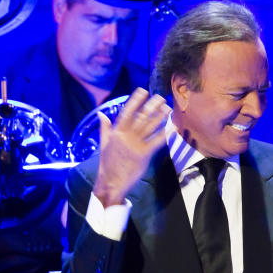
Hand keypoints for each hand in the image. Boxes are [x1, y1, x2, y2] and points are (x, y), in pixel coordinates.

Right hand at [93, 88, 170, 206]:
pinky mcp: (143, 155)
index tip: (143, 91)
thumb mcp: (104, 143)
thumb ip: (105, 127)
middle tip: (160, 96)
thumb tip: (101, 113)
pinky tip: (170, 127)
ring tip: (167, 108)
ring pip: (149, 127)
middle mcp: (126, 136)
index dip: (135, 100)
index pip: (126, 112)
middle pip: (141, 117)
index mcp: (116, 132)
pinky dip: (163, 134)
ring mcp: (135, 145)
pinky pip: (155, 142)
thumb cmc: (107, 163)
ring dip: (160, 116)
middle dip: (151, 105)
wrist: (111, 182)